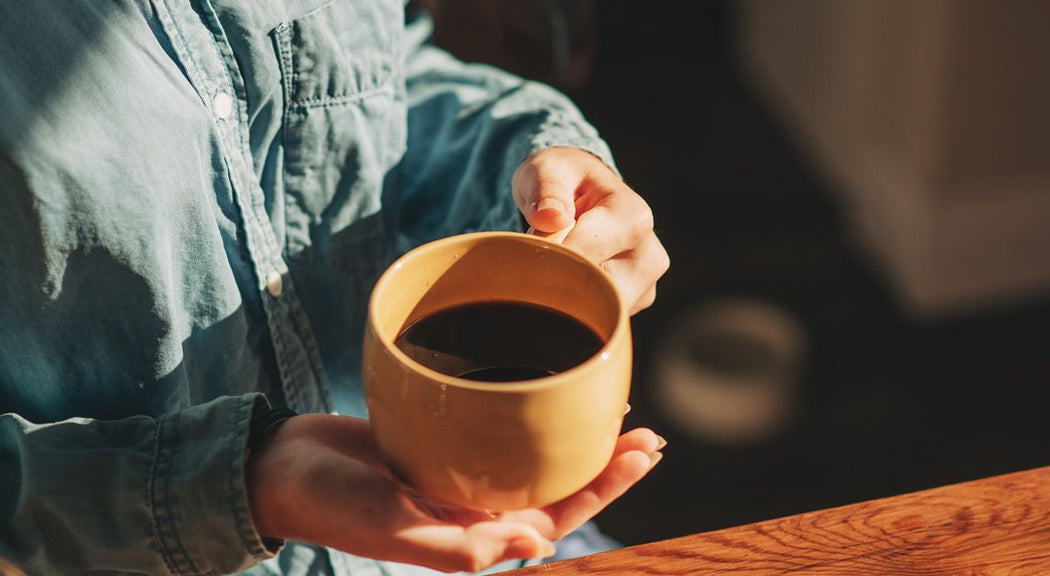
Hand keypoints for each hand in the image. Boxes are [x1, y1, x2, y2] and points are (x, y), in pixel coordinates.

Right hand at [247, 414, 663, 572]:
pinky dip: (527, 413)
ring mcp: (459, 476)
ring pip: (531, 459)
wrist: (280, 467)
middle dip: (605, 465)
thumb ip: (456, 546)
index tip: (642, 453)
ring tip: (614, 409)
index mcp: (474, 536)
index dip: (603, 488)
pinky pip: (496, 432)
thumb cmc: (329, 503)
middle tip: (648, 433)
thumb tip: (533, 545)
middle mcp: (475, 508)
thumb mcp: (389, 527)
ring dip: (572, 439)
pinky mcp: (441, 444)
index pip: (556, 516)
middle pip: (555, 487)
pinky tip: (545, 390)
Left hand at [513, 148, 669, 314]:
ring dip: (566, 293)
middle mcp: (649, 255)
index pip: (587, 252)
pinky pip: (598, 318)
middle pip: (596, 289)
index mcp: (635, 217)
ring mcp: (645, 285)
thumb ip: (547, 188)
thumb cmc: (564, 180)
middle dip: (559, 279)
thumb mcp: (549, 170)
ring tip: (557, 262)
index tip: (528, 246)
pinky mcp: (633, 303)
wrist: (582, 196)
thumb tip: (550, 218)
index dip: (550, 253)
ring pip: (597, 310)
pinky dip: (576, 305)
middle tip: (537, 259)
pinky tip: (569, 279)